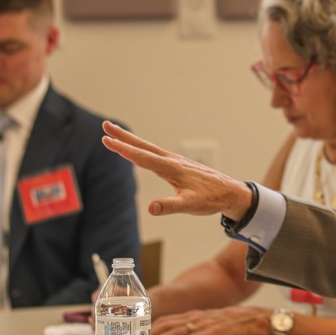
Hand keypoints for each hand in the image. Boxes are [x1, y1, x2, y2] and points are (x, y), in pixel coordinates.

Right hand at [102, 121, 252, 218]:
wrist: (230, 192)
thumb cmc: (211, 199)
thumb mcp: (191, 206)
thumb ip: (171, 206)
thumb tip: (152, 208)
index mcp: (171, 168)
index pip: (142, 157)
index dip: (123, 149)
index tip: (106, 140)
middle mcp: (172, 161)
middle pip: (143, 146)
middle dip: (123, 136)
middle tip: (105, 126)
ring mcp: (176, 162)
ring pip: (149, 148)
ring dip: (131, 141)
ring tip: (116, 134)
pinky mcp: (179, 165)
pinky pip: (156, 154)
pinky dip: (143, 149)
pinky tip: (140, 151)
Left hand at [152, 307, 269, 334]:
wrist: (260, 319)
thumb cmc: (238, 323)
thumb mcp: (214, 321)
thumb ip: (199, 326)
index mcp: (199, 315)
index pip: (170, 318)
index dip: (153, 325)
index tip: (139, 333)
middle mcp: (201, 317)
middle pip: (171, 322)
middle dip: (153, 332)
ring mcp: (209, 324)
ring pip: (182, 329)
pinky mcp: (219, 332)